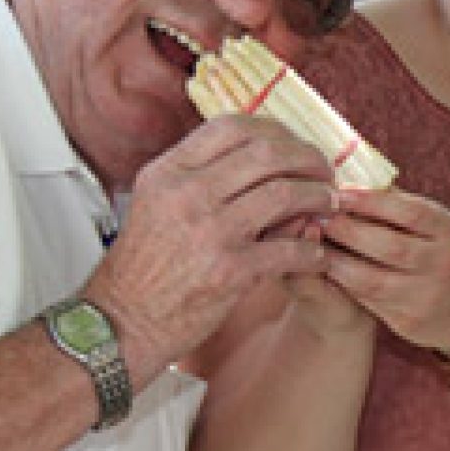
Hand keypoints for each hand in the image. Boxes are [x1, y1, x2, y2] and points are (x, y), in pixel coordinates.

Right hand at [89, 115, 338, 380]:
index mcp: (168, 172)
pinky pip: (291, 249)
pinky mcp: (230, 270)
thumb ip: (203, 179)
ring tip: (329, 206)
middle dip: (308, 159)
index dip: (276, 130)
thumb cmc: (144, 267)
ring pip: (286, 193)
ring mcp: (209, 231)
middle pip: (268, 153)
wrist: (119, 324)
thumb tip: (267, 160)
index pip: (232, 126)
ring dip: (319, 197)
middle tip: (325, 173)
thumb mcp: (158, 205)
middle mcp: (186, 194)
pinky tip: (317, 256)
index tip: (295, 145)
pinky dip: (313, 251)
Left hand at [318, 185, 449, 354]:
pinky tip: (325, 271)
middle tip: (317, 218)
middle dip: (347, 231)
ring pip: (372, 279)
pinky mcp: (409, 321)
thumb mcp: (433, 224)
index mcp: (447, 230)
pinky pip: (368, 302)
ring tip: (313, 247)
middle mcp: (441, 262)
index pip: (410, 212)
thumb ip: (396, 203)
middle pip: (389, 246)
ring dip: (336, 262)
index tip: (339, 192)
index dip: (372, 202)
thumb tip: (350, 175)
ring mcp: (426, 295)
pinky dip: (342, 284)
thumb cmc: (440, 252)